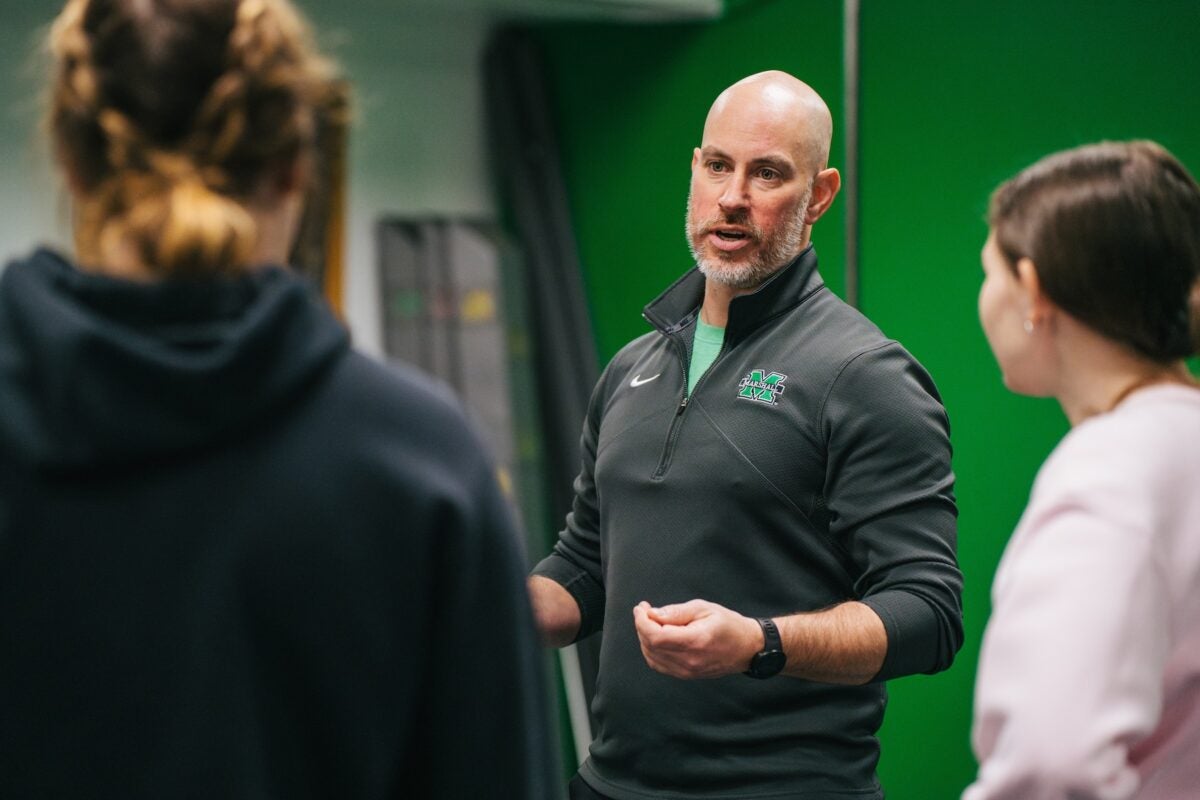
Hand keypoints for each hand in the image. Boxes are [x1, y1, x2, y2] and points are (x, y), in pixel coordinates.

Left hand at [632, 599, 762, 678]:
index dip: (642, 621)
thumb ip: (677, 612)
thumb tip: (653, 614)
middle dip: (642, 626)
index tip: (641, 608)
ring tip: (651, 622)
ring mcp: (687, 671)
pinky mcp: (686, 675)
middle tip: (645, 611)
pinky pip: (659, 665)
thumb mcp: (704, 609)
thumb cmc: (728, 624)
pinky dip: (651, 651)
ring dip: (645, 638)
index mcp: (695, 641)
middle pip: (651, 646)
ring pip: (652, 657)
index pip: (656, 636)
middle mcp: (689, 660)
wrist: (747, 648)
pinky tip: (656, 637)